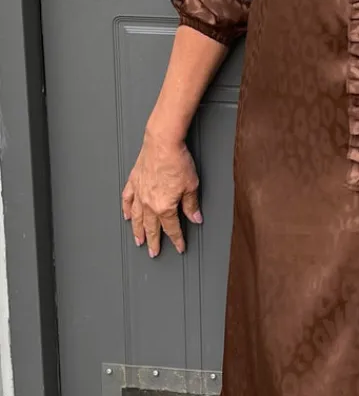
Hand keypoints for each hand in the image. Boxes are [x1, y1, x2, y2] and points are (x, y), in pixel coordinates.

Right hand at [121, 126, 202, 256]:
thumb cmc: (177, 161)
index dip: (176, 240)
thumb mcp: (191, 185)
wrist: (162, 142)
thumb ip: (191, 205)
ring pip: (136, 218)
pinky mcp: (133, 181)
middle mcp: (148, 203)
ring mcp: (139, 193)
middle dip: (153, 242)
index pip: (172, 228)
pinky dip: (126, 209)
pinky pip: (127, 199)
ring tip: (138, 240)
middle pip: (151, 227)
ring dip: (137, 231)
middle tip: (153, 253)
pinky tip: (126, 216)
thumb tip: (196, 218)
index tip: (179, 247)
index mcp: (164, 207)